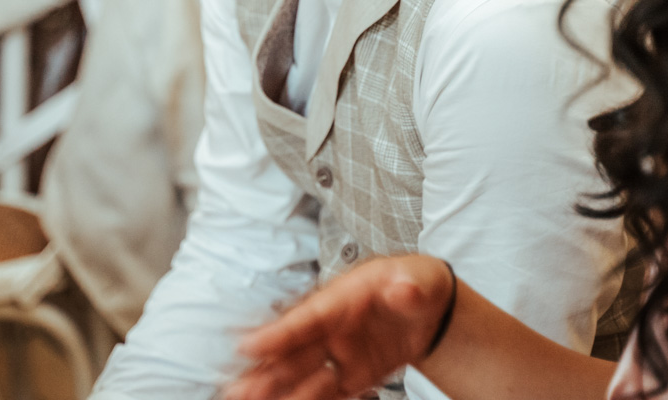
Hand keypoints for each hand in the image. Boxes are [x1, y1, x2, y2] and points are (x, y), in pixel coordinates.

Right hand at [225, 255, 455, 399]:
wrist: (431, 308)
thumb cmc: (417, 284)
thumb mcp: (421, 279)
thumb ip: (411, 286)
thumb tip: (404, 290)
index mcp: (344, 298)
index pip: (308, 317)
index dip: (279, 332)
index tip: (249, 344)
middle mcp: (334, 327)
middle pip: (293, 350)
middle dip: (264, 369)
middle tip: (236, 387)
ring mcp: (339, 352)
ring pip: (300, 373)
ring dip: (275, 388)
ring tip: (246, 399)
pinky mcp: (351, 374)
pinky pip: (326, 392)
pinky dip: (305, 398)